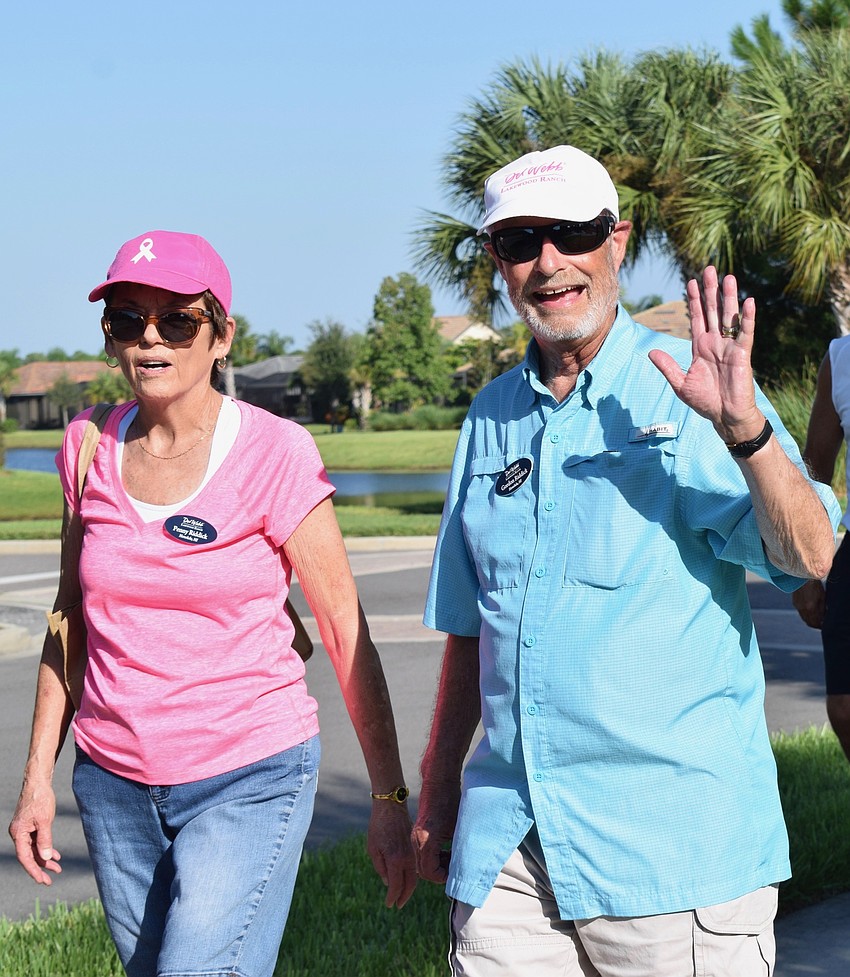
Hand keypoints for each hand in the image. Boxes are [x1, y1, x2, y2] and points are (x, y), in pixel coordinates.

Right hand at [8, 782, 61, 884]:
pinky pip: (36, 841)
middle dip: (40, 868)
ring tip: (57, 868)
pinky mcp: (30, 825)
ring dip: (44, 859)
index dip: (34, 870)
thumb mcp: (45, 821)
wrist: (38, 782)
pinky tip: (54, 855)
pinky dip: (45, 848)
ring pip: (34, 849)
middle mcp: (18, 833)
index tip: (43, 880)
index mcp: (18, 833)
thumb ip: (45, 840)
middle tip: (50, 880)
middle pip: (29, 856)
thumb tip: (44, 858)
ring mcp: (24, 830)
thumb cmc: (40, 799)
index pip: (25, 857)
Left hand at [367, 801, 416, 908]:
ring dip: (409, 888)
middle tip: (398, 905)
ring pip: (414, 876)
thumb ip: (380, 867)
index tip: (389, 905)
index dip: (392, 897)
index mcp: (395, 859)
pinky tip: (405, 879)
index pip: (396, 886)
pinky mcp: (413, 847)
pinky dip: (411, 876)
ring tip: (401, 895)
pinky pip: (414, 866)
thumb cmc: (378, 826)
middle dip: (404, 896)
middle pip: (410, 884)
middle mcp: (407, 858)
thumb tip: (387, 882)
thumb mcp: (373, 848)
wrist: (391, 807)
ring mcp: (412, 853)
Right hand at [411, 783, 459, 884]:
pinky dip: (434, 857)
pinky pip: (422, 854)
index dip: (444, 877)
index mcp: (426, 840)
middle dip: (440, 873)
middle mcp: (416, 840)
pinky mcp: (417, 833)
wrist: (439, 780)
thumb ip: (457, 851)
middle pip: (423, 871)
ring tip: (453, 859)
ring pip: (422, 863)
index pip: (430, 872)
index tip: (456, 871)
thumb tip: (463, 869)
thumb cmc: (451, 802)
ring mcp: (415, 836)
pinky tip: (446, 851)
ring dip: (437, 865)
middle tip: (456, 867)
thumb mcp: (458, 829)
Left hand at [648, 266, 763, 443]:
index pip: (696, 318)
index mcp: (700, 347)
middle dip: (710, 290)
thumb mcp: (680, 383)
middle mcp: (715, 342)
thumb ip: (667, 366)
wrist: (724, 416)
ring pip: (728, 316)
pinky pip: (745, 333)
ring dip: (728, 297)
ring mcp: (730, 346)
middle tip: (709, 269)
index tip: (690, 282)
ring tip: (728, 277)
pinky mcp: (742, 354)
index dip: (693, 300)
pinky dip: (747, 318)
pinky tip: (748, 301)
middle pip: (712, 310)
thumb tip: (651, 351)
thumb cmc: (705, 401)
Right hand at [792, 579, 825, 628]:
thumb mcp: (822, 598)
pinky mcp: (795, 602)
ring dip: (809, 619)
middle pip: (808, 622)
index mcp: (810, 608)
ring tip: (815, 616)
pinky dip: (805, 614)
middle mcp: (802, 609)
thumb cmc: (815, 586)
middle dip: (814, 624)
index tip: (823, 625)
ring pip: (804, 618)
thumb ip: (822, 609)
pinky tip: (809, 609)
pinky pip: (800, 612)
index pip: (814, 623)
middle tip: (820, 622)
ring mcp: (797, 606)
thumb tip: (823, 618)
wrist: (803, 577)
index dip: (819, 626)